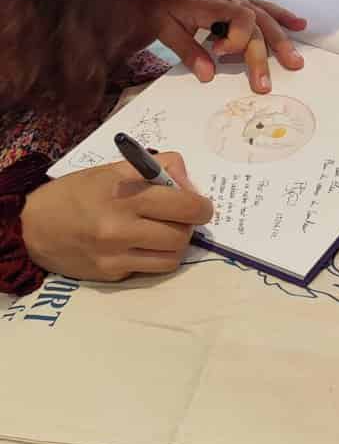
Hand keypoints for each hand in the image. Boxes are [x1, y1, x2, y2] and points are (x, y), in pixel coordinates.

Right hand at [21, 154, 212, 281]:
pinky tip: (143, 246)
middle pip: (183, 234)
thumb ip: (159, 169)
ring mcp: (115, 254)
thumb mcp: (115, 169)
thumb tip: (191, 185)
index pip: (185, 205)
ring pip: (173, 256)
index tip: (200, 205)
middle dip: (189, 226)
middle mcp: (120, 227)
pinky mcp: (111, 274)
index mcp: (125, 194)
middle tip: (180, 219)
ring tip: (163, 233)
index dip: (201, 206)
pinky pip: (152, 269)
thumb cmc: (79, 192)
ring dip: (175, 245)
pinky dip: (156, 258)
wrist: (33, 226)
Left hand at [137, 0, 305, 92]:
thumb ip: (188, 50)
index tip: (220, 53)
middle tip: (264, 84)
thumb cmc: (157, 5)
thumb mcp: (164, 29)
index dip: (237, 39)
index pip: (239, 18)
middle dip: (262, 55)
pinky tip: (299, 24)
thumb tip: (208, 75)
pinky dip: (282, 16)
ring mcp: (235, 0)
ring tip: (294, 61)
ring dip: (281, 40)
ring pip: (264, 18)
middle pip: (256, 25)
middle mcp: (227, 0)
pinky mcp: (237, 2)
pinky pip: (264, 8)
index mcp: (209, 4)